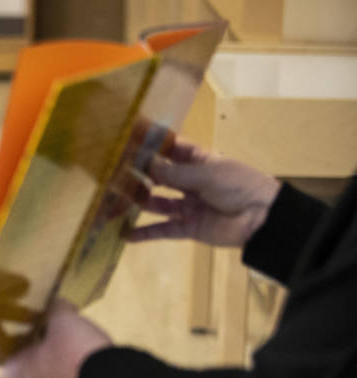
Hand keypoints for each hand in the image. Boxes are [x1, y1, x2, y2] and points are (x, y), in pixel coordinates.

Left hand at [0, 299, 110, 377]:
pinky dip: (51, 370)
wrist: (109, 374)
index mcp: (25, 367)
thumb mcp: (63, 320)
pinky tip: (56, 357)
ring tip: (30, 358)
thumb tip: (55, 301)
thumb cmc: (74, 348)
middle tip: (5, 365)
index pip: (1, 375)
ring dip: (30, 374)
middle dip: (10, 377)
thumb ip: (56, 309)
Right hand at [128, 136, 279, 246]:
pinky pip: (163, 230)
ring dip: (139, 202)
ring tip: (114, 202)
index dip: (153, 147)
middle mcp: (191, 182)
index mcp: (200, 162)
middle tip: (114, 175)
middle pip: (160, 177)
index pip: (172, 150)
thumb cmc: (238, 186)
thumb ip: (175, 173)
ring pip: (157, 203)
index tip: (128, 142)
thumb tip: (147, 164)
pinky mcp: (188, 228)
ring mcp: (188, 206)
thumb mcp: (207, 174)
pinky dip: (145, 234)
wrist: (262, 218)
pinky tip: (126, 234)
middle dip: (140, 176)